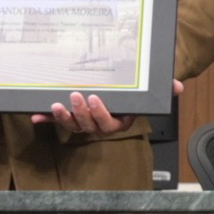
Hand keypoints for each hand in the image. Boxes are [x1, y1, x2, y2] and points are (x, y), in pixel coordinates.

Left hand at [35, 78, 180, 136]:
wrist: (126, 92)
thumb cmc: (138, 93)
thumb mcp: (152, 90)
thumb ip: (165, 89)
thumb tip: (177, 87)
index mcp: (120, 121)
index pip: (110, 123)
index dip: (101, 114)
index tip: (96, 98)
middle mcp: (102, 125)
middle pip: (89, 126)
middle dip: (82, 113)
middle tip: (77, 96)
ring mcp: (85, 122)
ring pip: (74, 125)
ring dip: (64, 117)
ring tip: (57, 104)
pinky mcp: (72, 117)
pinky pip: (58, 122)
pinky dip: (47, 120)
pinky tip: (35, 117)